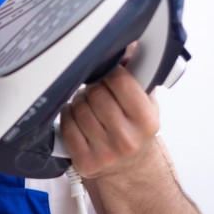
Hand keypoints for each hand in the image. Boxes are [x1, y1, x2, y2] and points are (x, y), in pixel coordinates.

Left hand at [59, 64, 159, 178]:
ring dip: (78, 100)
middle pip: (96, 94)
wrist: (130, 167)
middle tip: (96, 89)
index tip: (108, 71)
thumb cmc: (135, 130)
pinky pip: (67, 126)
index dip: (110, 71)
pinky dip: (67, 116)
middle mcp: (127, 139)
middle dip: (93, 87)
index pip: (121, 82)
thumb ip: (139, 74)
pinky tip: (76, 116)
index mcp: (146, 121)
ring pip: (79, 109)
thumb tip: (127, 45)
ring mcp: (105, 152)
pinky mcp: (85, 161)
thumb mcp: (147, 103)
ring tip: (87, 103)